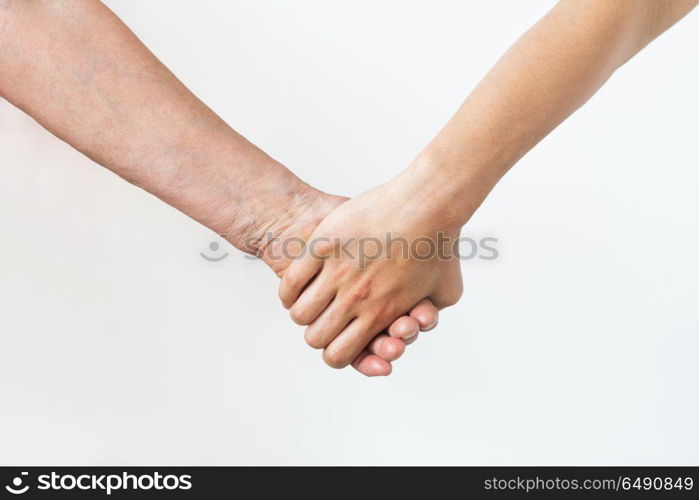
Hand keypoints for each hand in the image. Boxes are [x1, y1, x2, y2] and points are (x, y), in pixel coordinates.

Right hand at [234, 186, 441, 375]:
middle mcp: (356, 299)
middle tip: (324, 319)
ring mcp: (338, 272)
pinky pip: (293, 282)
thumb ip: (427, 318)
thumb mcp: (446, 292)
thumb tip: (416, 328)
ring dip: (303, 311)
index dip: (335, 353)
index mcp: (381, 315)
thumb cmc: (440, 245)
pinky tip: (298, 285)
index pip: (339, 356)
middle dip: (318, 334)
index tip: (338, 340)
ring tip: (310, 300)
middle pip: (315, 338)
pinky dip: (290, 290)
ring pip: (301, 312)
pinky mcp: (324, 246)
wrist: (427, 201)